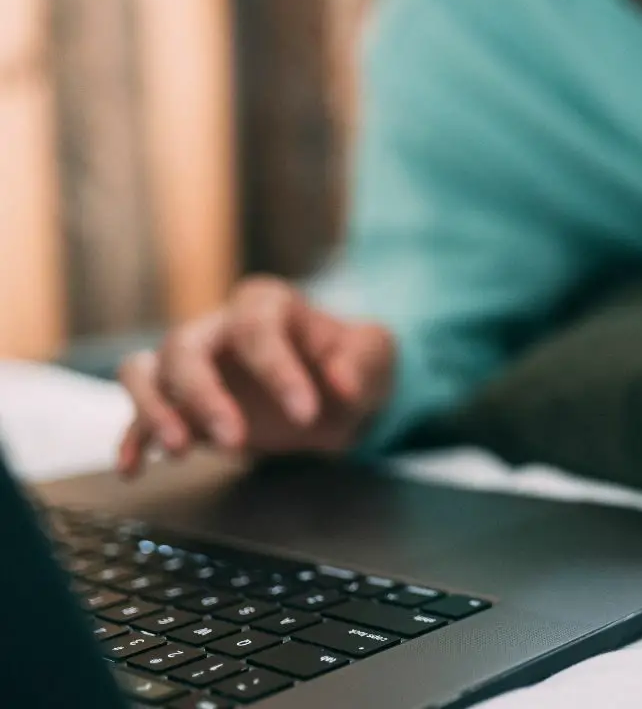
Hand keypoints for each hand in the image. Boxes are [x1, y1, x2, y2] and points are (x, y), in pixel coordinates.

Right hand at [116, 276, 395, 475]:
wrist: (341, 394)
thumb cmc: (353, 364)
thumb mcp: (376, 355)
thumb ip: (362, 362)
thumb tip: (342, 384)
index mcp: (268, 305)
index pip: (257, 328)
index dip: (277, 370)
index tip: (305, 411)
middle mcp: (220, 328)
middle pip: (186, 347)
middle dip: (204, 395)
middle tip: (236, 440)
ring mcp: (194, 366)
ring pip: (146, 371)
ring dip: (155, 409)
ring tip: (179, 449)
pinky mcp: (180, 404)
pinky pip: (138, 414)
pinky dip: (132, 440)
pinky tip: (136, 469)